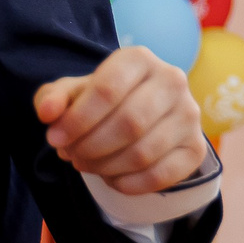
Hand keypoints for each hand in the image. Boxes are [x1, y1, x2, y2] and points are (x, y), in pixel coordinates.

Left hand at [35, 46, 207, 194]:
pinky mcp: (196, 148)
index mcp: (139, 58)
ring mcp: (190, 115)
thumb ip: (52, 98)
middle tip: (71, 155)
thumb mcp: (71, 94)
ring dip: (105, 167)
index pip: (108, 89)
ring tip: (86, 164)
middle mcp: (172, 81)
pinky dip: (129, 183)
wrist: (138, 115)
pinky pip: (161, 176)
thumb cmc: (100, 101)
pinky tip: (112, 178)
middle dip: (90, 146)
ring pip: (144, 152)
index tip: (54, 138)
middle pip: (128, 123)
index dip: (76, 120)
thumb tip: (47, 113)